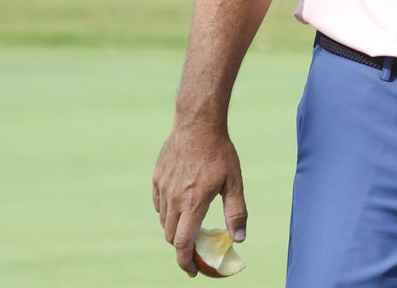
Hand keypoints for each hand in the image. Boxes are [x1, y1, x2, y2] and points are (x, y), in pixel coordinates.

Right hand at [153, 123, 247, 276]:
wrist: (197, 124)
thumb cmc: (219, 152)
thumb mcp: (234, 182)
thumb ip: (236, 212)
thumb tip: (239, 239)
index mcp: (193, 203)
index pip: (182, 244)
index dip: (185, 262)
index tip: (192, 271)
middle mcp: (174, 199)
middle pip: (171, 236)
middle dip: (181, 247)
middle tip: (195, 248)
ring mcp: (163, 188)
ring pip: (163, 221)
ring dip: (174, 229)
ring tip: (190, 224)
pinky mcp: (157, 178)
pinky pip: (158, 204)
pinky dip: (166, 212)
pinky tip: (180, 204)